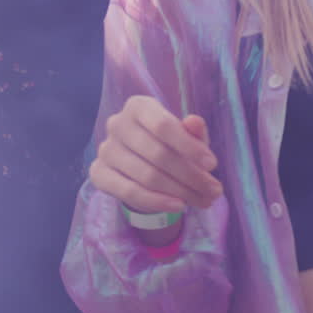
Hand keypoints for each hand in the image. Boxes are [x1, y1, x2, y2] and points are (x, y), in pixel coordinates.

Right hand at [89, 95, 221, 213]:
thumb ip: (193, 131)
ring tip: (203, 200)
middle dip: (191, 176)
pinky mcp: (98, 173)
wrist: (140, 164)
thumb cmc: (168, 145)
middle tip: (214, 191)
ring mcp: (105, 149)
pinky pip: (129, 191)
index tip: (212, 165)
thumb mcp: (185, 137)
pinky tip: (178, 206)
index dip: (189, 147)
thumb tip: (194, 122)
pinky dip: (157, 202)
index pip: (163, 125)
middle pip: (158, 154)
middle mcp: (117, 124)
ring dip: (180, 192)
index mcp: (138, 107)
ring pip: (147, 176)